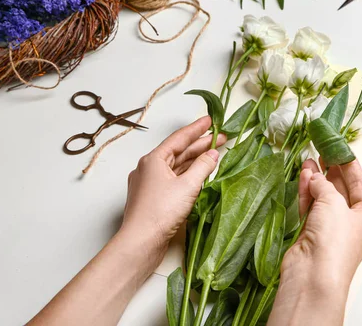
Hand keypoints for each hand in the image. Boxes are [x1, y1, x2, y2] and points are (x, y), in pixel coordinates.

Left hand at [28, 117, 225, 325]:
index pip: (179, 138)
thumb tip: (213, 153)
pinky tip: (200, 175)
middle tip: (220, 137)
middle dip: (200, 145)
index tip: (210, 119)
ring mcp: (150, 184)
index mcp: (153, 160)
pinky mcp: (153, 198)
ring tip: (214, 154)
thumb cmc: (161, 212)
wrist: (141, 242)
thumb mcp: (188, 186)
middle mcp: (149, 168)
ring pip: (176, 166)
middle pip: (178, 152)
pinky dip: (188, 174)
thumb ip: (203, 167)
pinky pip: (174, 179)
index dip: (197, 128)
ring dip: (195, 160)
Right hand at [268, 159, 361, 325]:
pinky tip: (302, 177)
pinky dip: (306, 192)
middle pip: (341, 189)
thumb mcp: (333, 202)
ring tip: (308, 160)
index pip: (360, 183)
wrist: (312, 276)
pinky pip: (311, 207)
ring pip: (323, 197)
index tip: (338, 147)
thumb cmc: (333, 239)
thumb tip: (314, 175)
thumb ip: (324, 184)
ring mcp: (330, 228)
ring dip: (316, 179)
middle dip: (330, 170)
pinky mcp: (312, 233)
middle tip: (321, 151)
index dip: (349, 164)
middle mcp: (351, 221)